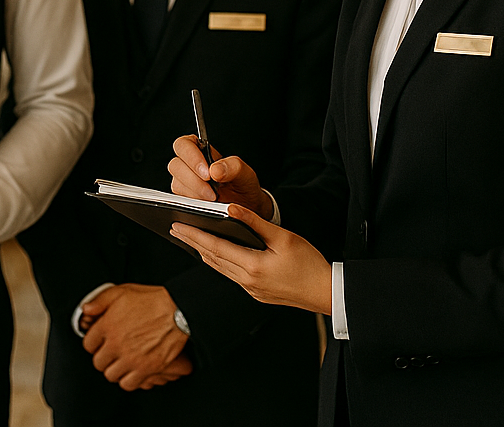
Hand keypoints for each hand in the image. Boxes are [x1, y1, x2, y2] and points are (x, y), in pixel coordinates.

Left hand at [81, 284, 189, 390]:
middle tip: (111, 352)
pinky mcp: (146, 368)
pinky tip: (131, 371)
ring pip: (111, 375)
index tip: (100, 342)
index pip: (88, 344)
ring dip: (115, 369)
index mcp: (107, 325)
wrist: (178, 311)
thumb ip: (99, 301)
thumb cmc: (152, 301)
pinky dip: (128, 379)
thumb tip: (85, 310)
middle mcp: (116, 344)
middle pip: (98, 362)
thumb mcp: (121, 292)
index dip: (94, 343)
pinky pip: (128, 384)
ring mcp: (131, 358)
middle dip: (103, 357)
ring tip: (121, 362)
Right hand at [168, 134, 273, 219]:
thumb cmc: (243, 187)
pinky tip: (207, 206)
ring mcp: (184, 182)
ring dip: (195, 194)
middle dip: (194, 180)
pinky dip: (193, 203)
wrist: (246, 209)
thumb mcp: (245, 174)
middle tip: (212, 192)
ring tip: (214, 199)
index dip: (191, 157)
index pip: (184, 144)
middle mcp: (189, 165)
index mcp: (201, 150)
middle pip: (175, 165)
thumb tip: (215, 170)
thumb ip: (233, 167)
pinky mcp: (183, 198)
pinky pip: (179, 200)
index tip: (207, 173)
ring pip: (176, 184)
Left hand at [170, 202, 331, 314]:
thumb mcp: (283, 237)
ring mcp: (251, 290)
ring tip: (190, 240)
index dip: (194, 235)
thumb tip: (230, 209)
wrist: (327, 293)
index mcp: (252, 266)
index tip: (177, 226)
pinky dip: (219, 263)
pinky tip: (216, 255)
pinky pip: (231, 276)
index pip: (215, 247)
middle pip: (213, 259)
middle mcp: (247, 281)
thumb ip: (255, 222)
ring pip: (220, 269)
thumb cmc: (309, 262)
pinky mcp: (257, 294)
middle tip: (176, 229)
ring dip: (204, 253)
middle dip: (193, 242)